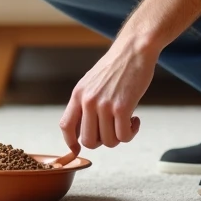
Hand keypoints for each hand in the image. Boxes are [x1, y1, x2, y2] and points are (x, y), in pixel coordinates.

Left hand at [59, 36, 158, 152]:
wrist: (134, 50)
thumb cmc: (116, 67)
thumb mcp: (91, 82)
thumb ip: (85, 103)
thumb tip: (82, 129)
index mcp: (78, 94)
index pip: (65, 126)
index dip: (70, 142)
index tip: (77, 150)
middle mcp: (88, 101)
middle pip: (89, 141)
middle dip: (103, 141)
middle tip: (113, 128)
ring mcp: (104, 104)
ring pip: (109, 141)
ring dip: (120, 136)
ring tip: (127, 121)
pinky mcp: (122, 107)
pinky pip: (124, 136)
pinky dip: (131, 133)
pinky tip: (135, 120)